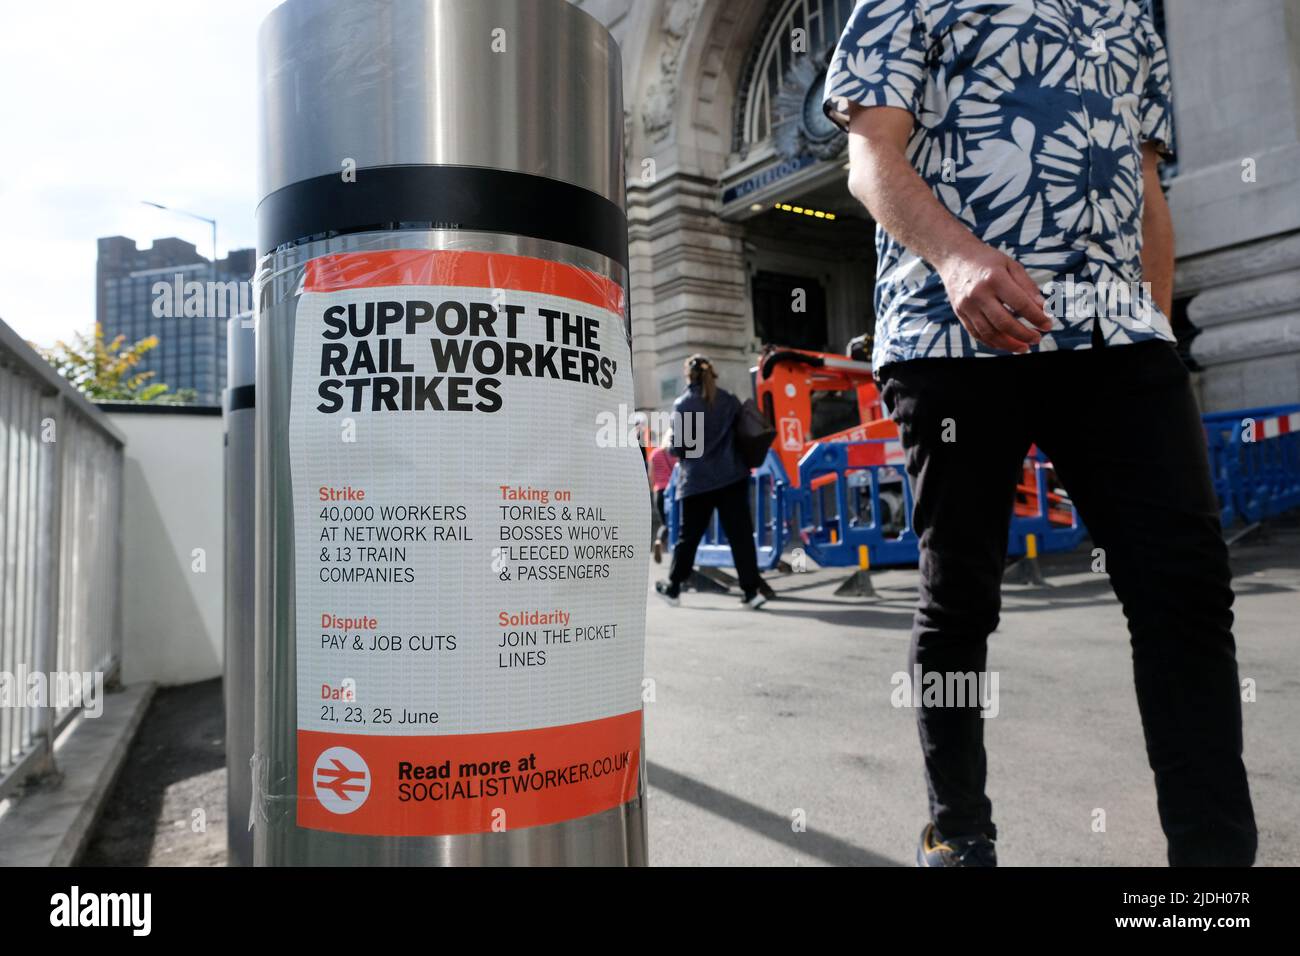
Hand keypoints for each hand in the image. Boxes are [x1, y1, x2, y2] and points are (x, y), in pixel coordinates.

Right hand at [936, 242, 1052, 352]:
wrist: (954, 257)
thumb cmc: (988, 260)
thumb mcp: (1011, 265)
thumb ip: (1028, 287)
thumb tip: (1043, 309)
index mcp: (995, 278)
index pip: (1020, 304)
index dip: (1037, 317)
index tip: (1048, 325)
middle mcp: (979, 294)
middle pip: (1004, 322)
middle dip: (1024, 334)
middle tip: (1037, 339)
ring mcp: (967, 305)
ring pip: (989, 333)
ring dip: (1009, 344)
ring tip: (1024, 347)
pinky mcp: (960, 313)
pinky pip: (977, 334)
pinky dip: (993, 343)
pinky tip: (1006, 344)